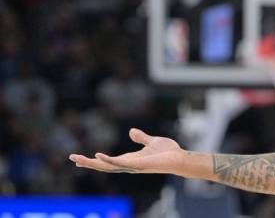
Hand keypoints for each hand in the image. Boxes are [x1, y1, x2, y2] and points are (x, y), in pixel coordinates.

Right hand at [69, 128, 184, 175]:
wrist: (180, 158)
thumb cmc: (167, 152)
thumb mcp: (151, 141)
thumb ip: (141, 138)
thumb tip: (131, 131)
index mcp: (129, 159)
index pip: (107, 161)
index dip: (93, 160)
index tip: (78, 159)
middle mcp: (128, 165)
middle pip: (103, 166)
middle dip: (87, 163)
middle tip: (71, 158)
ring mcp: (132, 166)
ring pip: (108, 166)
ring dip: (93, 163)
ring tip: (77, 159)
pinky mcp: (138, 165)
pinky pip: (121, 163)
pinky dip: (109, 160)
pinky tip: (98, 155)